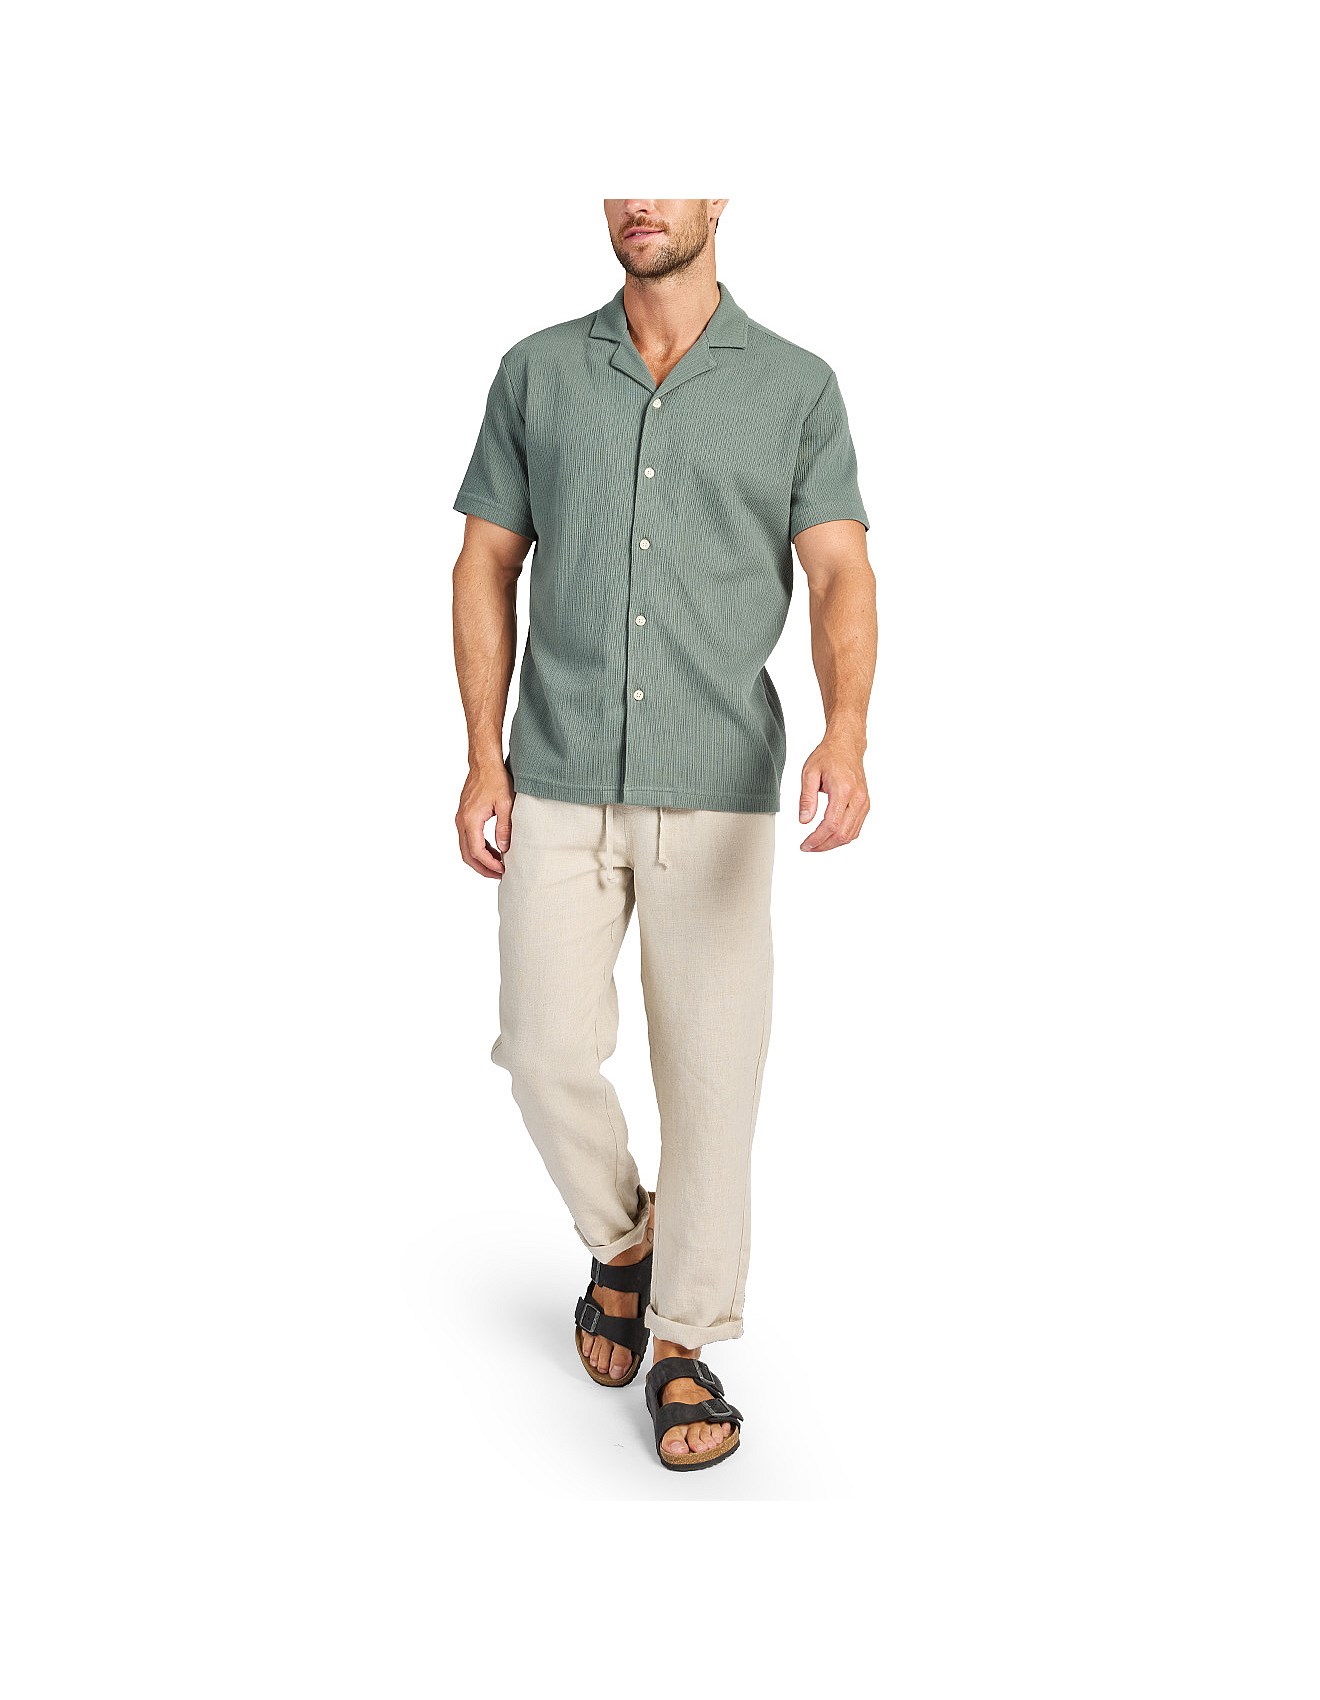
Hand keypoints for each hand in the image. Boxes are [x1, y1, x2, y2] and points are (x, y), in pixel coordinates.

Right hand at [456, 760, 513, 877]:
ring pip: (466, 848)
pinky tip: (492, 849)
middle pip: (467, 855)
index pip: (477, 851)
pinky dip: (478, 848)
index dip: (490, 864)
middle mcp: (461, 821)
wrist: (484, 763)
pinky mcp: (463, 816)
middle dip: (482, 868)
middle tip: (498, 875)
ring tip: (497, 865)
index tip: (503, 870)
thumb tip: (503, 849)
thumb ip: (504, 827)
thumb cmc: (496, 779)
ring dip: (480, 859)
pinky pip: (467, 838)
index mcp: (471, 820)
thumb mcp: (506, 804)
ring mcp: (460, 819)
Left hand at [799, 740, 868, 850]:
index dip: (817, 839)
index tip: (805, 845)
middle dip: (824, 845)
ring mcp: (864, 802)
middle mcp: (857, 798)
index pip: (831, 824)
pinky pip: (856, 828)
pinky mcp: (865, 804)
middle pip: (843, 834)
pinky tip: (829, 837)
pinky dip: (843, 837)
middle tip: (808, 847)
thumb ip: (807, 798)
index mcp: (843, 789)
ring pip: (851, 834)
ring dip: (833, 844)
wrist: (846, 746)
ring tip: (816, 844)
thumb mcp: (809, 773)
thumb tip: (804, 820)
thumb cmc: (828, 756)